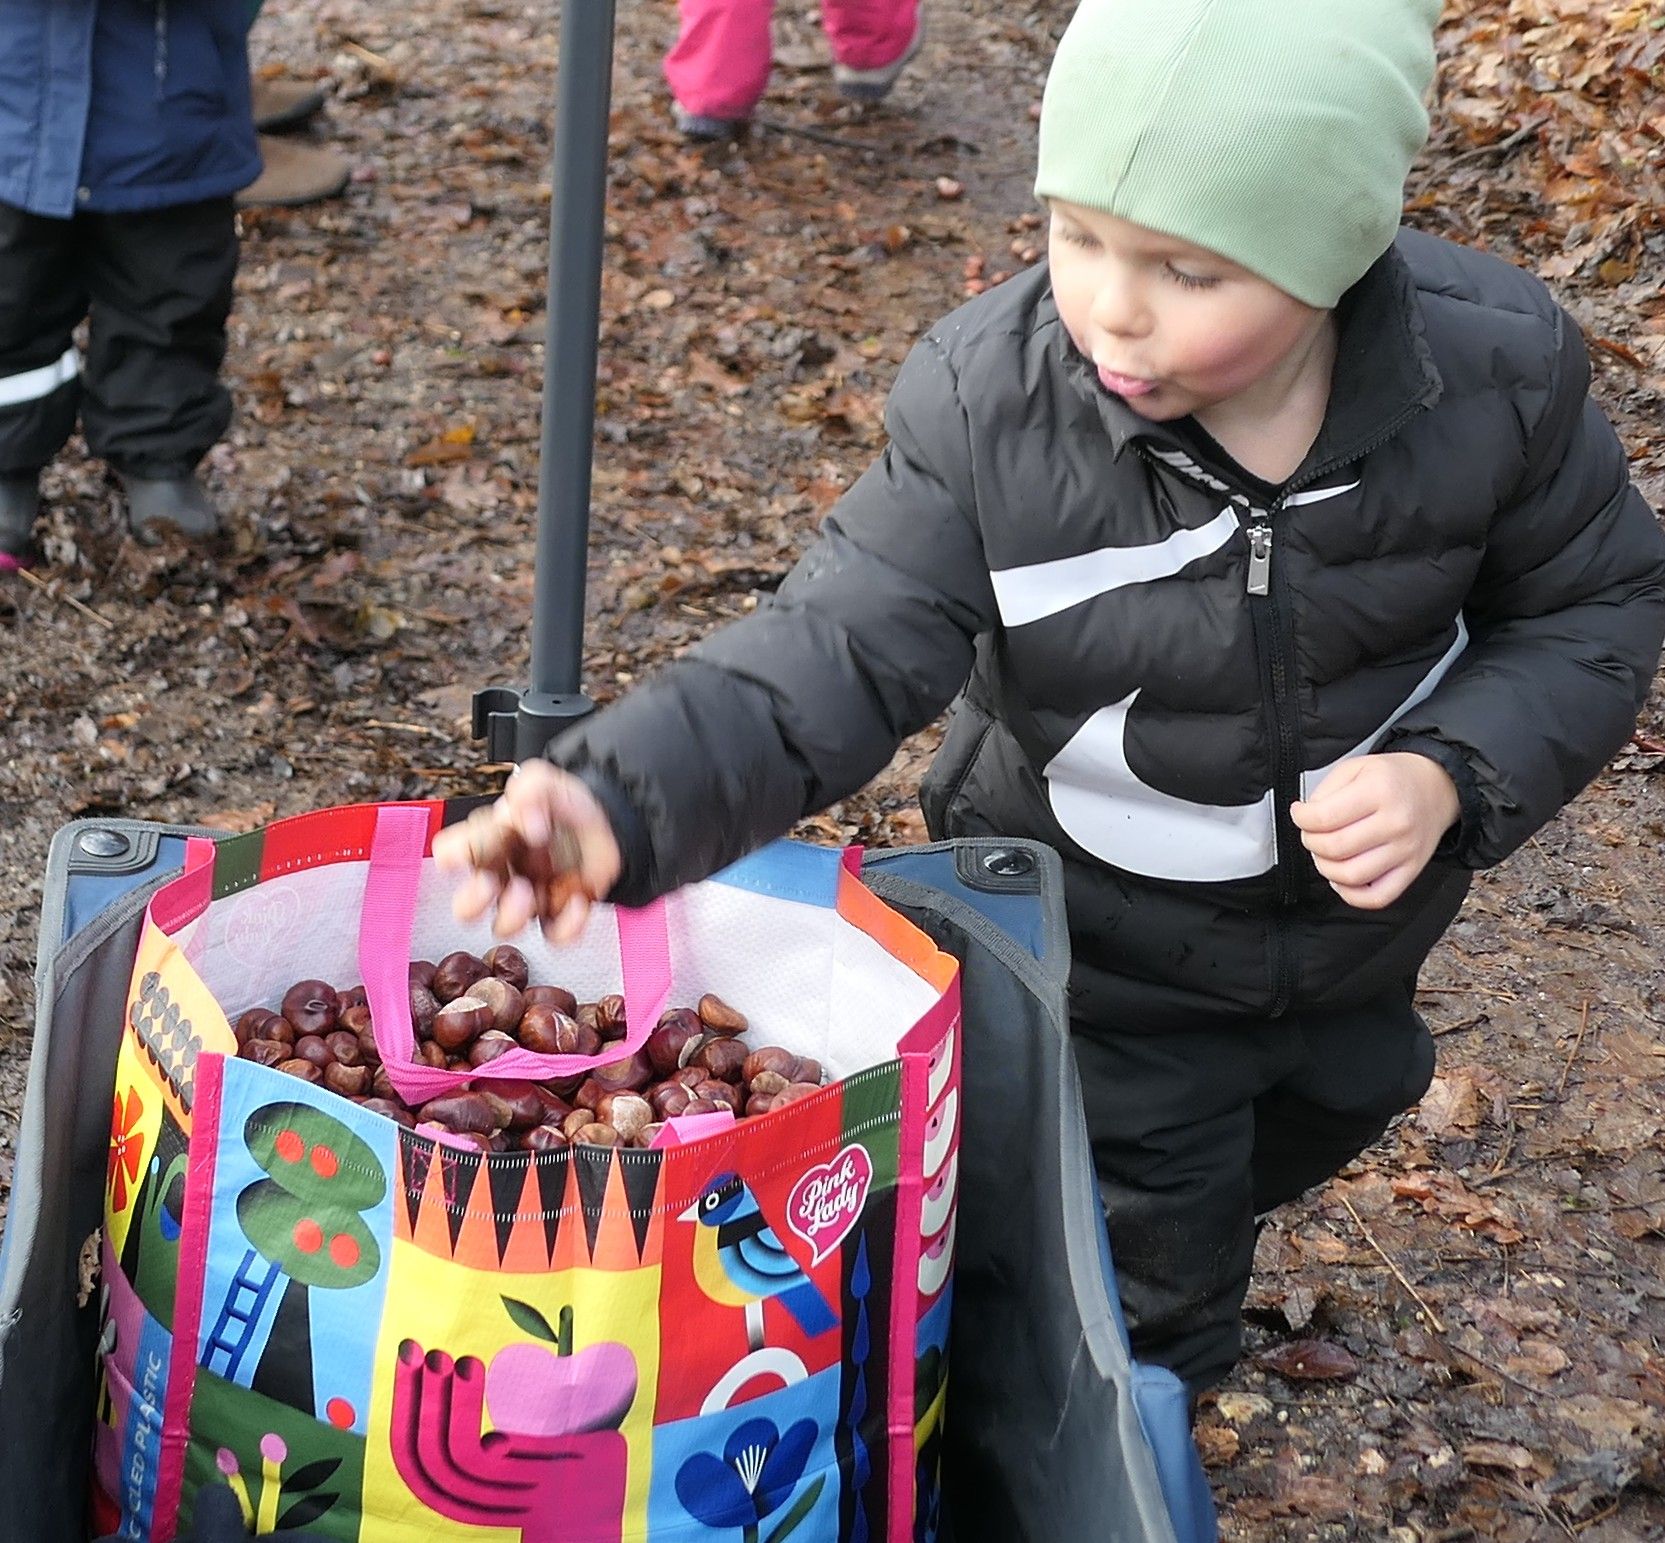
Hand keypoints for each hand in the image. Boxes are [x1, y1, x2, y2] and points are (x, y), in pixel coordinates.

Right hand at [432, 762, 621, 943]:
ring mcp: (529, 899)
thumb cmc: (567, 806)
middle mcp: (503, 875)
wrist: (610, 825)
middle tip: (489, 884)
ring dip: (512, 915)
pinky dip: (567, 925)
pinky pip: (555, 935)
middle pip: (465, 906)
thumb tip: (519, 813)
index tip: (460, 856)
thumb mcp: (548, 783)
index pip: (451, 852)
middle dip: (471, 901)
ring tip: (531, 891)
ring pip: (504, 927)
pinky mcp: (559, 915)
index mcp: (490, 842)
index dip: (450, 857)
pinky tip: (578, 902)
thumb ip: (531, 787)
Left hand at [1289, 752, 1459, 910]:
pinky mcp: (1412, 870)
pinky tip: (1342, 878)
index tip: (1300, 814)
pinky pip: (1377, 898)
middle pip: (1334, 848)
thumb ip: (1326, 791)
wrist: (1437, 786)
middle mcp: (1396, 822)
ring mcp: (1406, 850)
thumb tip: (1306, 818)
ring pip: (1350, 876)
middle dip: (1310, 842)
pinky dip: (1351, 894)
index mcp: (1379, 790)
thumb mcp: (1356, 767)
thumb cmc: (1393, 778)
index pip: (1323, 817)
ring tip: (1325, 853)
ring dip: (1325, 868)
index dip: (1301, 818)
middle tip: (1311, 833)